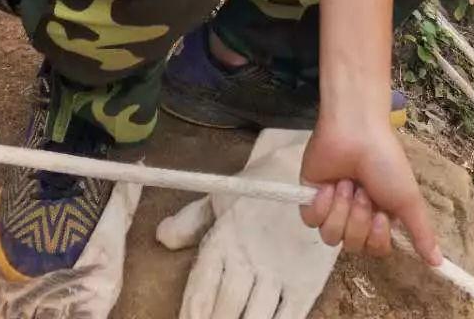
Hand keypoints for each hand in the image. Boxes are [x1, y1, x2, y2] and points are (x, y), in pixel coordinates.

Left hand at [157, 131, 337, 318]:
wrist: (311, 170)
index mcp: (224, 238)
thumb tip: (162, 237)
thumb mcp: (222, 194)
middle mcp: (248, 257)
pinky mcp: (307, 280)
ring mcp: (279, 271)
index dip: (190, 315)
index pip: (200, 289)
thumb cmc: (261, 185)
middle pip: (225, 310)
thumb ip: (191, 220)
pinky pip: (289, 317)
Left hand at [300, 116, 440, 265]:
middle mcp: (355, 214)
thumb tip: (438, 264)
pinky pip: (311, 221)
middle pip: (353, 244)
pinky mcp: (309, 197)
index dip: (376, 238)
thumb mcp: (409, 198)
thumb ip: (421, 232)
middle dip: (359, 219)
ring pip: (331, 236)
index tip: (381, 215)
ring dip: (342, 209)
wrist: (355, 131)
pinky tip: (329, 185)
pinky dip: (321, 204)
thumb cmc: (385, 162)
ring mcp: (331, 206)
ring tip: (346, 183)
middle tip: (362, 190)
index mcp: (379, 215)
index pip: (375, 248)